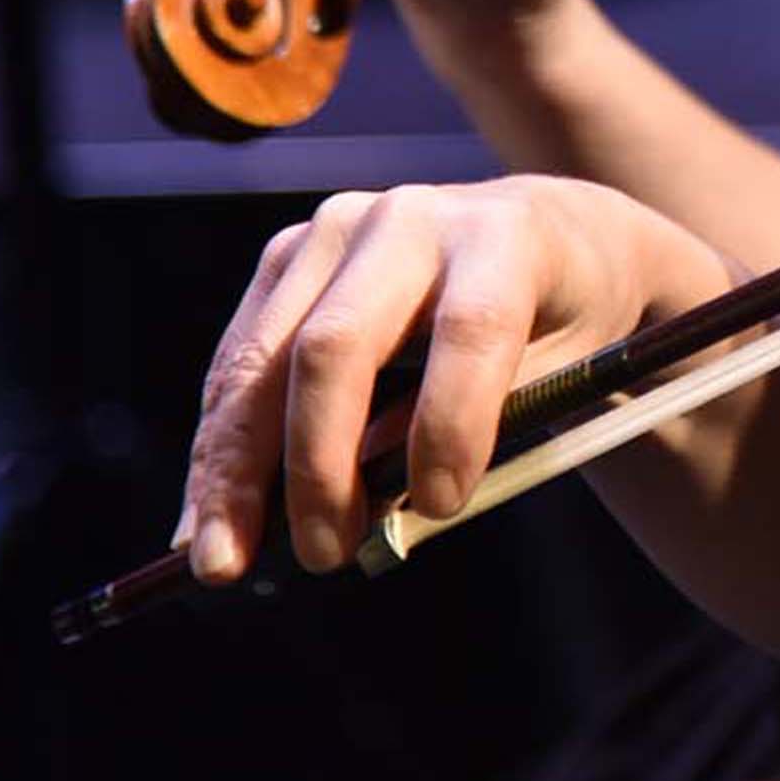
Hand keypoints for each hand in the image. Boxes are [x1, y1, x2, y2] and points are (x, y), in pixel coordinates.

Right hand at [174, 175, 734, 585]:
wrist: (551, 231)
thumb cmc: (569, 313)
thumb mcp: (570, 367)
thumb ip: (488, 424)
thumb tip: (381, 505)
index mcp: (505, 235)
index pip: (470, 327)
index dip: (452, 422)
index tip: (444, 506)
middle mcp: (410, 219)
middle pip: (337, 343)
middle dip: (316, 462)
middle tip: (324, 555)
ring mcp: (335, 231)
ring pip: (263, 357)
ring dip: (233, 470)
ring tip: (223, 561)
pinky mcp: (287, 257)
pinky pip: (239, 360)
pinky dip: (221, 446)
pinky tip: (209, 517)